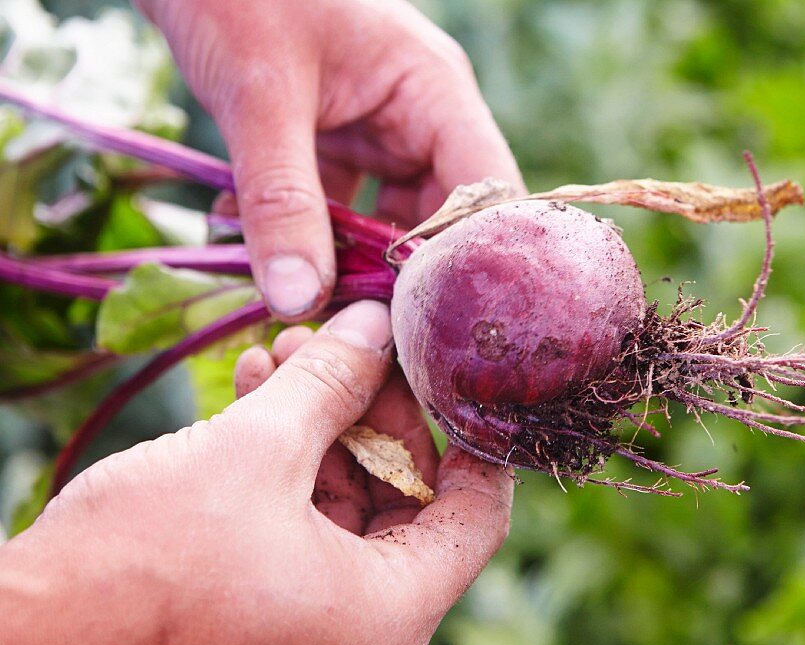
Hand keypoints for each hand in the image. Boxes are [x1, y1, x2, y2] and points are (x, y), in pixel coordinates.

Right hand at [0, 301, 513, 644]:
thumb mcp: (256, 448)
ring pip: (350, 514)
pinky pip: (305, 537)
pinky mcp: (266, 630)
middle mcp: (365, 644)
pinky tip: (254, 396)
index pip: (476, 514)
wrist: (21, 643)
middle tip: (345, 342)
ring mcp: (313, 643)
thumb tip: (376, 324)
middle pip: (410, 506)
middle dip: (373, 413)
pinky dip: (288, 471)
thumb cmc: (140, 556)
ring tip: (284, 352)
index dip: (468, 432)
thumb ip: (332, 382)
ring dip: (321, 430)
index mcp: (389, 616)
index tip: (447, 369)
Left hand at [135, 0, 522, 319]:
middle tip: (362, 333)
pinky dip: (305, 236)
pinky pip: (336, 207)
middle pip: (440, 220)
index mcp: (434, 92)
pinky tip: (261, 257)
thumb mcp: (260, 96)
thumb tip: (298, 301)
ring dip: (347, 263)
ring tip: (309, 305)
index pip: (485, 194)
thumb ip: (281, 200)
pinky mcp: (335, 142)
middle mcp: (420, 118)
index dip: (469, 263)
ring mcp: (377, 131)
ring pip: (386, 223)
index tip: (431, 326)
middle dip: (400, 278)